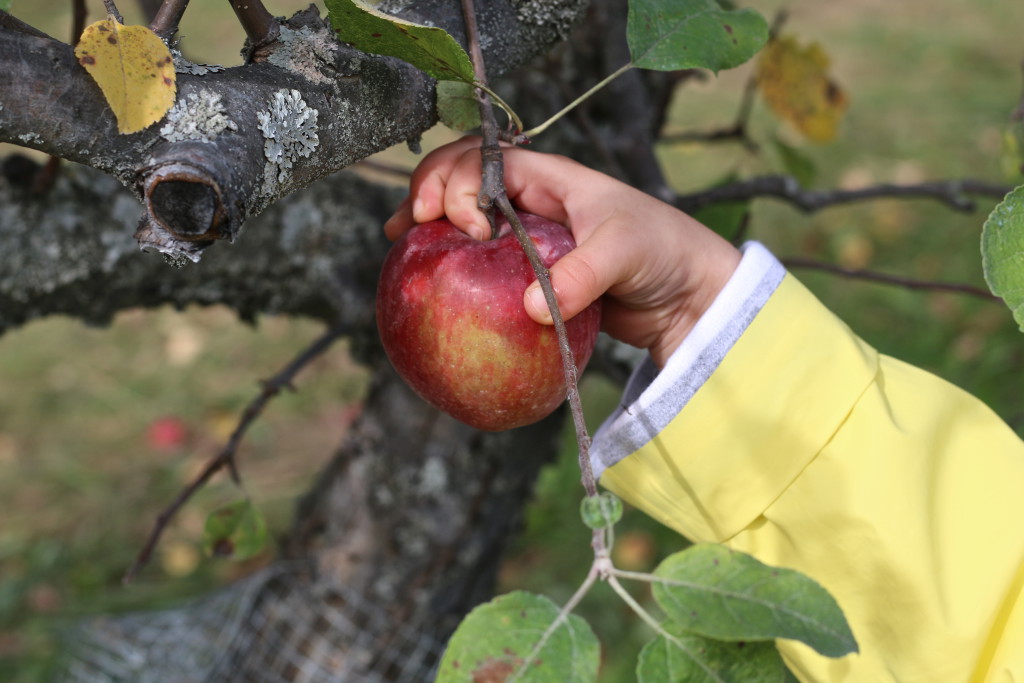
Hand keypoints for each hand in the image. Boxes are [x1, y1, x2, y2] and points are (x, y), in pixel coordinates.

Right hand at [384, 137, 741, 367]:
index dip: (459, 182)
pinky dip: (452, 259)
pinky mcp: (528, 272)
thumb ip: (580, 276)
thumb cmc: (662, 252)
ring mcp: (526, 236)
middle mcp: (531, 200)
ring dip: (429, 221)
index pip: (484, 160)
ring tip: (399, 239)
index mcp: (550, 177)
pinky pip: (481, 259)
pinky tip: (429, 275)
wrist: (684, 295)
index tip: (467, 225)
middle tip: (412, 224)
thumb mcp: (625, 252)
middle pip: (462, 177)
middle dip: (430, 189)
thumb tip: (531, 306)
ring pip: (465, 215)